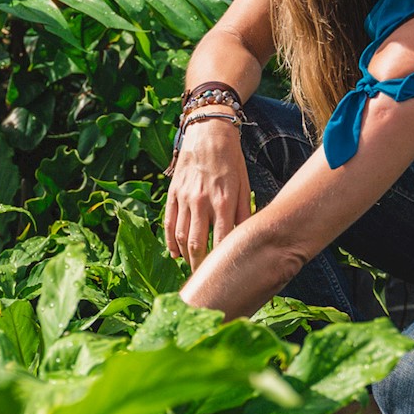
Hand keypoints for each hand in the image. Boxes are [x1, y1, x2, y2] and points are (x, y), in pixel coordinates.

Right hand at [163, 118, 251, 269]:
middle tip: (205, 280)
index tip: (224, 275)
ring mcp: (184, 198)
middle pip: (197, 244)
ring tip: (192, 268)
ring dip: (185, 256)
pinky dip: (169, 242)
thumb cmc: (231, 160)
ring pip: (180, 236)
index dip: (221, 261)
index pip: (221, 241)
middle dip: (200, 265)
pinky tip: (174, 254)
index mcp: (224, 201)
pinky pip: (168, 223)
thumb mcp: (245, 185)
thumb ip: (245, 213)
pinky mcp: (173, 193)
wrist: (208, 133)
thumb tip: (245, 237)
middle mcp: (202, 202)